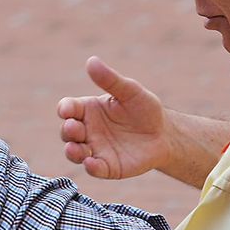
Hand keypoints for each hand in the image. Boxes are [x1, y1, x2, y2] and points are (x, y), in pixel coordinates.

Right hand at [58, 56, 170, 179]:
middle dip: (68, 130)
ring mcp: (95, 149)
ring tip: (75, 149)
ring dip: (72, 151)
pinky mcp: (107, 167)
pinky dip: (90, 167)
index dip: (64, 109)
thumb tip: (91, 61)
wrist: (164, 135)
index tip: (67, 110)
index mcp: (89, 109)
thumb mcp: (130, 91)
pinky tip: (91, 163)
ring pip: (75, 152)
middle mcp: (88, 130)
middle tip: (75, 128)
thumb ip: (110, 80)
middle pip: (67, 131)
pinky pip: (94, 168)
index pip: (69, 108)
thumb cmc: (145, 109)